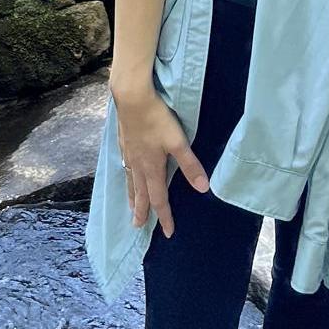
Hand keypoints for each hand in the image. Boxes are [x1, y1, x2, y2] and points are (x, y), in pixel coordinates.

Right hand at [112, 82, 209, 237]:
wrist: (132, 96)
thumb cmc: (156, 118)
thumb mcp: (177, 141)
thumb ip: (190, 165)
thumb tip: (203, 189)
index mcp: (152, 167)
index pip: (159, 199)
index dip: (164, 216)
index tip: (168, 232)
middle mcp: (138, 164)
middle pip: (140, 194)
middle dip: (142, 212)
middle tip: (139, 227)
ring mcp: (129, 153)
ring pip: (131, 181)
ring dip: (132, 197)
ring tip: (131, 208)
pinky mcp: (124, 141)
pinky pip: (125, 167)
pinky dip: (127, 177)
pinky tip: (127, 173)